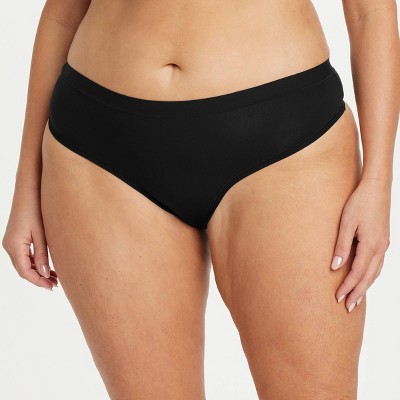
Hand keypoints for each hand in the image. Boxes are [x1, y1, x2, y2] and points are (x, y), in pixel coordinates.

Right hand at [2, 183, 57, 289]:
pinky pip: (23, 256)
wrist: (28, 192)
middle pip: (23, 270)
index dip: (38, 281)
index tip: (51, 287)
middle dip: (38, 279)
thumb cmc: (36, 210)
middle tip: (55, 285)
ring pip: (23, 264)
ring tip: (54, 278)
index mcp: (14, 246)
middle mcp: (9, 246)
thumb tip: (44, 274)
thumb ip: (41, 255)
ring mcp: (10, 242)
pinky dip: (34, 263)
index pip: (25, 271)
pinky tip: (46, 266)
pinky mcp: (15, 239)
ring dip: (37, 272)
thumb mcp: (41, 234)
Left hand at [330, 178, 390, 311]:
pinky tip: (366, 278)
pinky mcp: (384, 240)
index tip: (338, 298)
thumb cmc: (359, 203)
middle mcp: (381, 248)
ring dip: (365, 286)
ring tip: (356, 298)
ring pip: (375, 272)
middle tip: (348, 307)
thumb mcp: (346, 223)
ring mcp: (384, 244)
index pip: (357, 273)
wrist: (377, 187)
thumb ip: (341, 246)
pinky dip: (371, 275)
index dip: (347, 287)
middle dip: (358, 293)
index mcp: (371, 245)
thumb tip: (335, 267)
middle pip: (368, 277)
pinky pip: (378, 264)